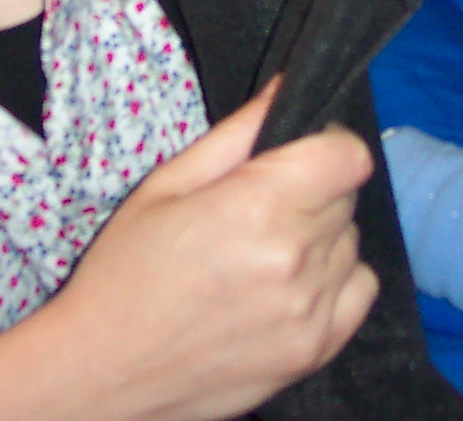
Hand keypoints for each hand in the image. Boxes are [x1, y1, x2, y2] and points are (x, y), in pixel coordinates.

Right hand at [0, 80, 379, 420]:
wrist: (103, 372)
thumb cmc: (124, 275)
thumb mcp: (166, 185)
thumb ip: (237, 134)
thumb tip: (286, 89)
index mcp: (257, 206)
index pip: (349, 156)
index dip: (329, 144)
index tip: (303, 152)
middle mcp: (294, 258)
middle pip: (346, 196)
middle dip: (314, 190)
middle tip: (261, 208)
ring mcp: (309, 310)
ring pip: (350, 242)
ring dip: (321, 238)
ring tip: (263, 254)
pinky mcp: (315, 350)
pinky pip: (359, 290)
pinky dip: (336, 281)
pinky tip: (289, 286)